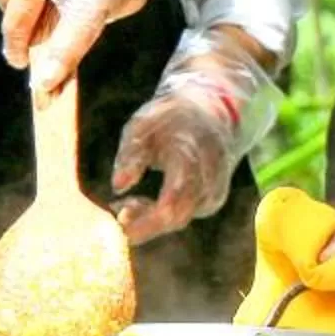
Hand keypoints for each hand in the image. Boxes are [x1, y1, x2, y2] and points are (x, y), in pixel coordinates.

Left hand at [112, 27, 280, 243]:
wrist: (212, 111)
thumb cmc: (169, 118)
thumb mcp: (142, 125)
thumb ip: (130, 154)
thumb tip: (117, 187)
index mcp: (190, 155)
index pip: (172, 201)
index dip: (146, 221)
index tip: (120, 224)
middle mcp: (209, 176)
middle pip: (178, 216)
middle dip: (144, 223)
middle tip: (119, 211)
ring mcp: (216, 189)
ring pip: (181, 219)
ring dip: (152, 218)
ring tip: (130, 202)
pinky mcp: (214, 198)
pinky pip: (186, 216)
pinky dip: (164, 215)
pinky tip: (150, 204)